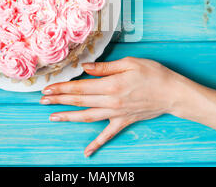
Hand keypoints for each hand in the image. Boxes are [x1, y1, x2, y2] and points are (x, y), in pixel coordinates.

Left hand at [40, 57, 188, 156]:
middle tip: (42, 99)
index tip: (48, 88)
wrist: (172, 93)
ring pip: (87, 117)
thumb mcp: (130, 63)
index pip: (80, 87)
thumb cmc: (153, 74)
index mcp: (111, 85)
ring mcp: (116, 114)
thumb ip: (105, 67)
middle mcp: (110, 101)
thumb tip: (84, 67)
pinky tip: (87, 152)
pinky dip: (97, 143)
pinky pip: (108, 135)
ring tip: (53, 117)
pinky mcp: (124, 121)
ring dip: (69, 117)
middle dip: (59, 100)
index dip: (62, 88)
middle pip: (79, 101)